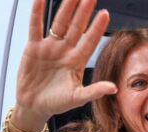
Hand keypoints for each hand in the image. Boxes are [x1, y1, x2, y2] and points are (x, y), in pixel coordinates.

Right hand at [13, 0, 116, 130]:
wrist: (34, 106)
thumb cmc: (57, 102)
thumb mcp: (78, 98)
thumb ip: (94, 91)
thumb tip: (113, 88)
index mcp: (77, 61)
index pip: (90, 41)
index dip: (97, 28)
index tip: (105, 14)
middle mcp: (65, 50)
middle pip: (76, 27)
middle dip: (83, 11)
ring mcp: (50, 47)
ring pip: (59, 23)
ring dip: (65, 8)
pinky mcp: (34, 47)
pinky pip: (35, 27)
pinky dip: (37, 13)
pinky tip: (40, 0)